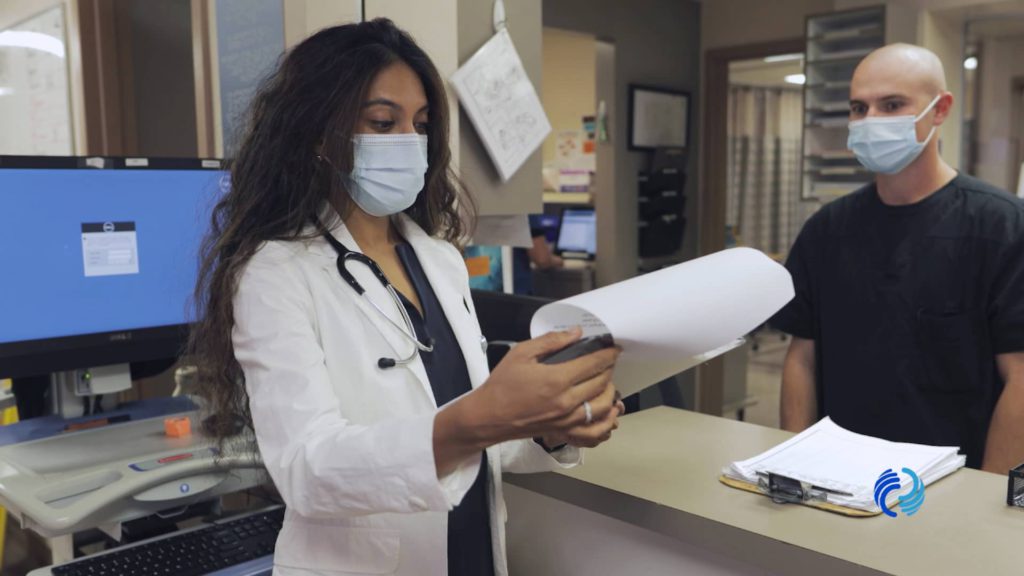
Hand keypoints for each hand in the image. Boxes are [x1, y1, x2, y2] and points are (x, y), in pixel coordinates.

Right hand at [434, 329, 618, 475]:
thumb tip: (576, 333)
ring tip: (608, 382)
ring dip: (611, 393)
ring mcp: (567, 420)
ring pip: (603, 408)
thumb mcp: (521, 353)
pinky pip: (594, 432)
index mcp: (557, 379)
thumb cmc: (502, 384)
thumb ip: (551, 341)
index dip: (608, 354)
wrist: (489, 416)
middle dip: (610, 369)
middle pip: (602, 384)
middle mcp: (567, 402)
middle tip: (609, 360)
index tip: (614, 348)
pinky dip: (606, 423)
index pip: (594, 364)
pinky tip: (608, 414)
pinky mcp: (564, 432)